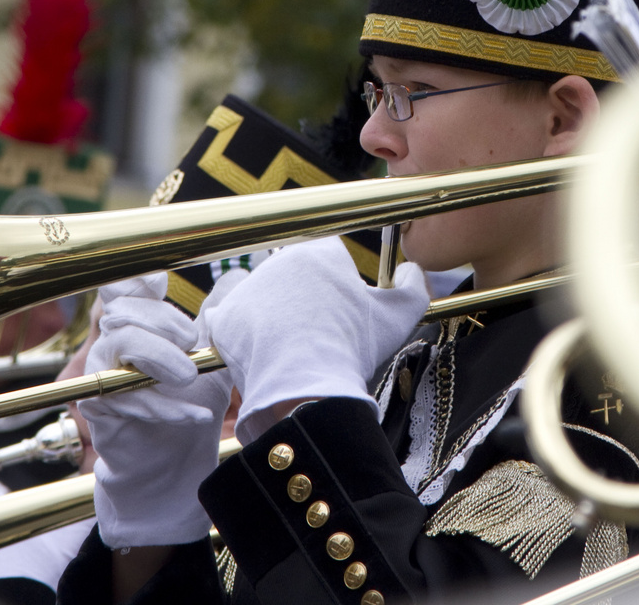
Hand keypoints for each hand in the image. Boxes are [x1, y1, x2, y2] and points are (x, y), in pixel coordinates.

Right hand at [80, 272, 239, 546]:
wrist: (179, 454)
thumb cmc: (193, 397)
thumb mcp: (214, 353)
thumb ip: (218, 316)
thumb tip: (236, 276)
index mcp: (141, 320)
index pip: (126, 286)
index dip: (136, 278)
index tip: (160, 280)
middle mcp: (114, 340)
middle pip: (124, 310)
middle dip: (161, 319)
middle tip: (191, 340)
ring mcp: (102, 370)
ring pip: (121, 343)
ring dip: (160, 356)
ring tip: (190, 375)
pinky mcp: (97, 404)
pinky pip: (123, 395)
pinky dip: (164, 405)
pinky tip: (196, 413)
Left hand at [200, 238, 428, 442]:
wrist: (305, 385)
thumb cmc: (352, 347)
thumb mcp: (399, 316)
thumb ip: (414, 286)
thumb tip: (413, 270)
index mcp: (319, 252)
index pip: (328, 256)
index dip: (337, 282)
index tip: (340, 307)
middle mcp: (278, 260)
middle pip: (293, 276)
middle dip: (303, 298)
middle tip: (317, 332)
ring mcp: (248, 287)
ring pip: (264, 297)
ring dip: (274, 315)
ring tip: (291, 347)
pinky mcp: (224, 315)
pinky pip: (232, 319)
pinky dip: (245, 334)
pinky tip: (264, 350)